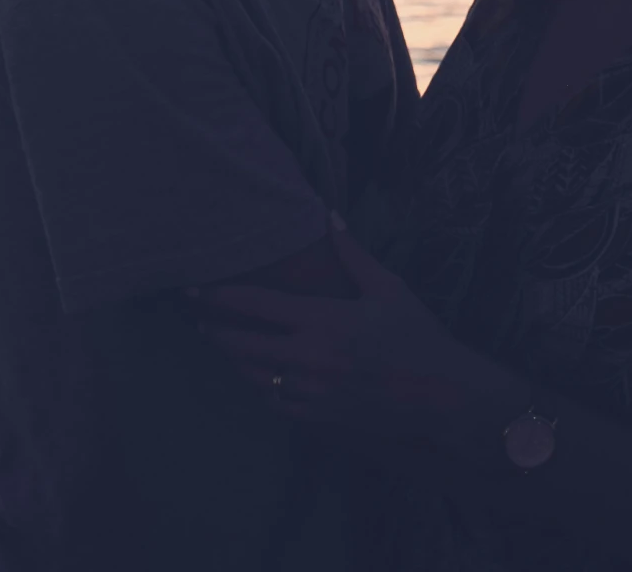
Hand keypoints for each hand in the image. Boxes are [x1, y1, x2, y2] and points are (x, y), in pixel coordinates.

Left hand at [195, 224, 519, 438]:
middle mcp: (308, 357)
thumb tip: (329, 216)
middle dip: (213, 329)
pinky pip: (271, 400)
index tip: (193, 289)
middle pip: (239, 344)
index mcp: (323, 320)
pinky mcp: (314, 416)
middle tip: (196, 316)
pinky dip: (258, 384)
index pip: (254, 306)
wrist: (438, 396)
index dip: (217, 297)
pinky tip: (255, 372)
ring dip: (231, 358)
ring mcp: (308, 391)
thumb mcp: (388, 287)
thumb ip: (352, 252)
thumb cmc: (415, 336)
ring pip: (249, 375)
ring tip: (220, 340)